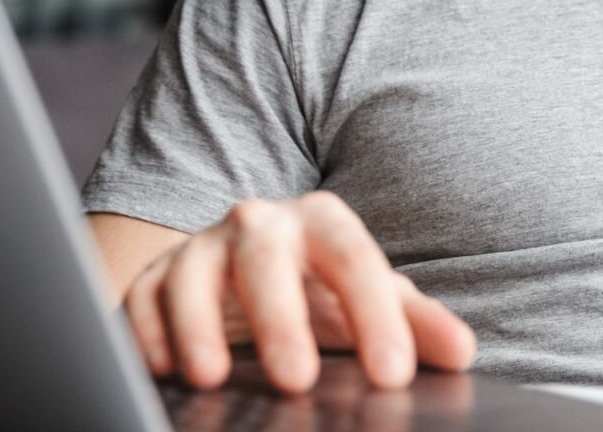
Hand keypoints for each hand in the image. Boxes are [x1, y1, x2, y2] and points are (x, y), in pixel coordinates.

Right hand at [119, 191, 476, 393]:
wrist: (249, 268)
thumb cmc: (319, 288)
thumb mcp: (371, 299)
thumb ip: (416, 323)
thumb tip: (461, 351)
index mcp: (321, 223)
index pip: (354, 260)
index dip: (375, 315)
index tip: (393, 373)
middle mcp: (259, 224)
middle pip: (267, 260)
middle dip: (280, 319)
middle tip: (299, 379)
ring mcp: (200, 248)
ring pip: (191, 274)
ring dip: (197, 326)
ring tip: (209, 377)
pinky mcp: (152, 277)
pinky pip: (141, 297)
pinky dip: (146, 332)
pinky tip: (162, 368)